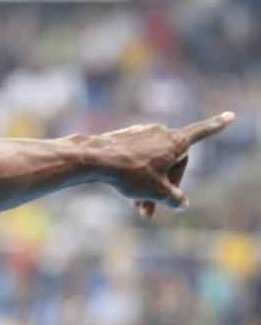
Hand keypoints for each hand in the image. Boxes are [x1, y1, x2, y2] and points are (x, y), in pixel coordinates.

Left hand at [93, 112, 234, 218]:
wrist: (93, 160)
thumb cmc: (129, 174)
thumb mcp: (158, 192)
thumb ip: (175, 198)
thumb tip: (182, 203)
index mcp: (175, 141)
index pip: (202, 132)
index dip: (217, 126)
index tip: (231, 115)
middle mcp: (160, 133)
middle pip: (172, 163)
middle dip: (165, 187)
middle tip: (151, 209)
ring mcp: (140, 134)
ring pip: (152, 164)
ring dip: (148, 186)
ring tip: (137, 207)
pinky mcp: (123, 139)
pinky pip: (136, 159)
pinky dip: (135, 175)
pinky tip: (124, 190)